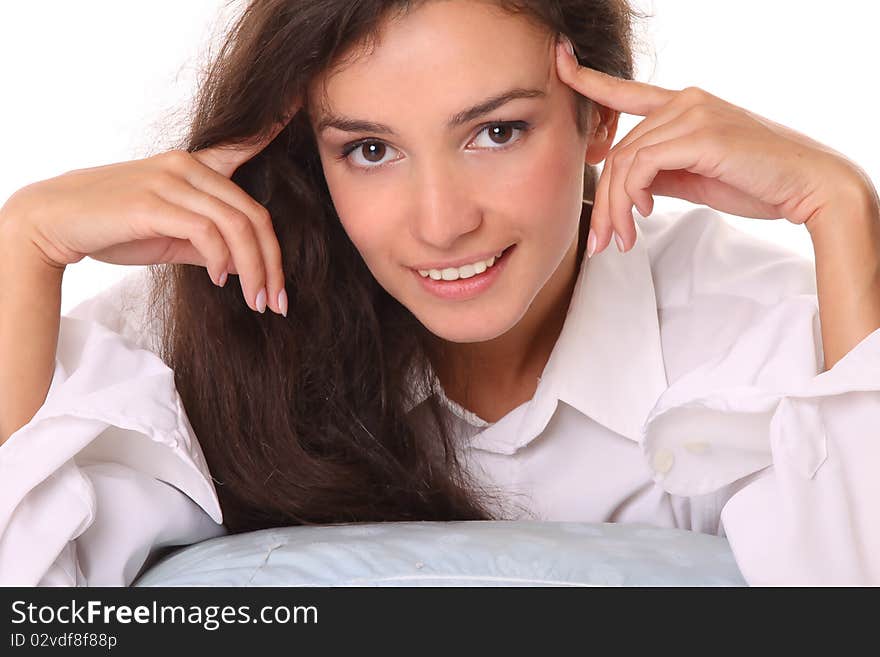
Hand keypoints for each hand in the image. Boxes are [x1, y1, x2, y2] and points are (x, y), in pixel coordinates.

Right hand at [1, 110, 296, 313]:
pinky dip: (222, 261)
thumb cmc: (113, 227)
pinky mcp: (155, 202)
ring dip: (254, 270)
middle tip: (278, 301)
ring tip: (257, 301)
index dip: (273, 125)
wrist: (53, 223)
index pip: (243, 145)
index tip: (299, 105)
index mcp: (194, 165)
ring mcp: (171, 181)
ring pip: (237, 226)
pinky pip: (208, 232)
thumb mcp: (171, 236)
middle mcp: (187, 166)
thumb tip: (244, 265)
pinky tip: (219, 281)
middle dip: (272, 262)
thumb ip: (208, 243)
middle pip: (253, 213)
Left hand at [555, 36, 863, 254]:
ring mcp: (692, 114)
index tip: (560, 62)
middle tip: (602, 240)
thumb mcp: (697, 177)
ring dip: (616, 208)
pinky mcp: (700, 134)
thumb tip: (633, 187)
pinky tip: (644, 213)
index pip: (625, 91)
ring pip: (625, 161)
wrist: (807, 186)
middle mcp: (685, 101)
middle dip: (604, 200)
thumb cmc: (756, 182)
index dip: (588, 79)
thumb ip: (663, 172)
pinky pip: (642, 165)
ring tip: (621, 239)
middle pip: (619, 150)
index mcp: (684, 106)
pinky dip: (633, 195)